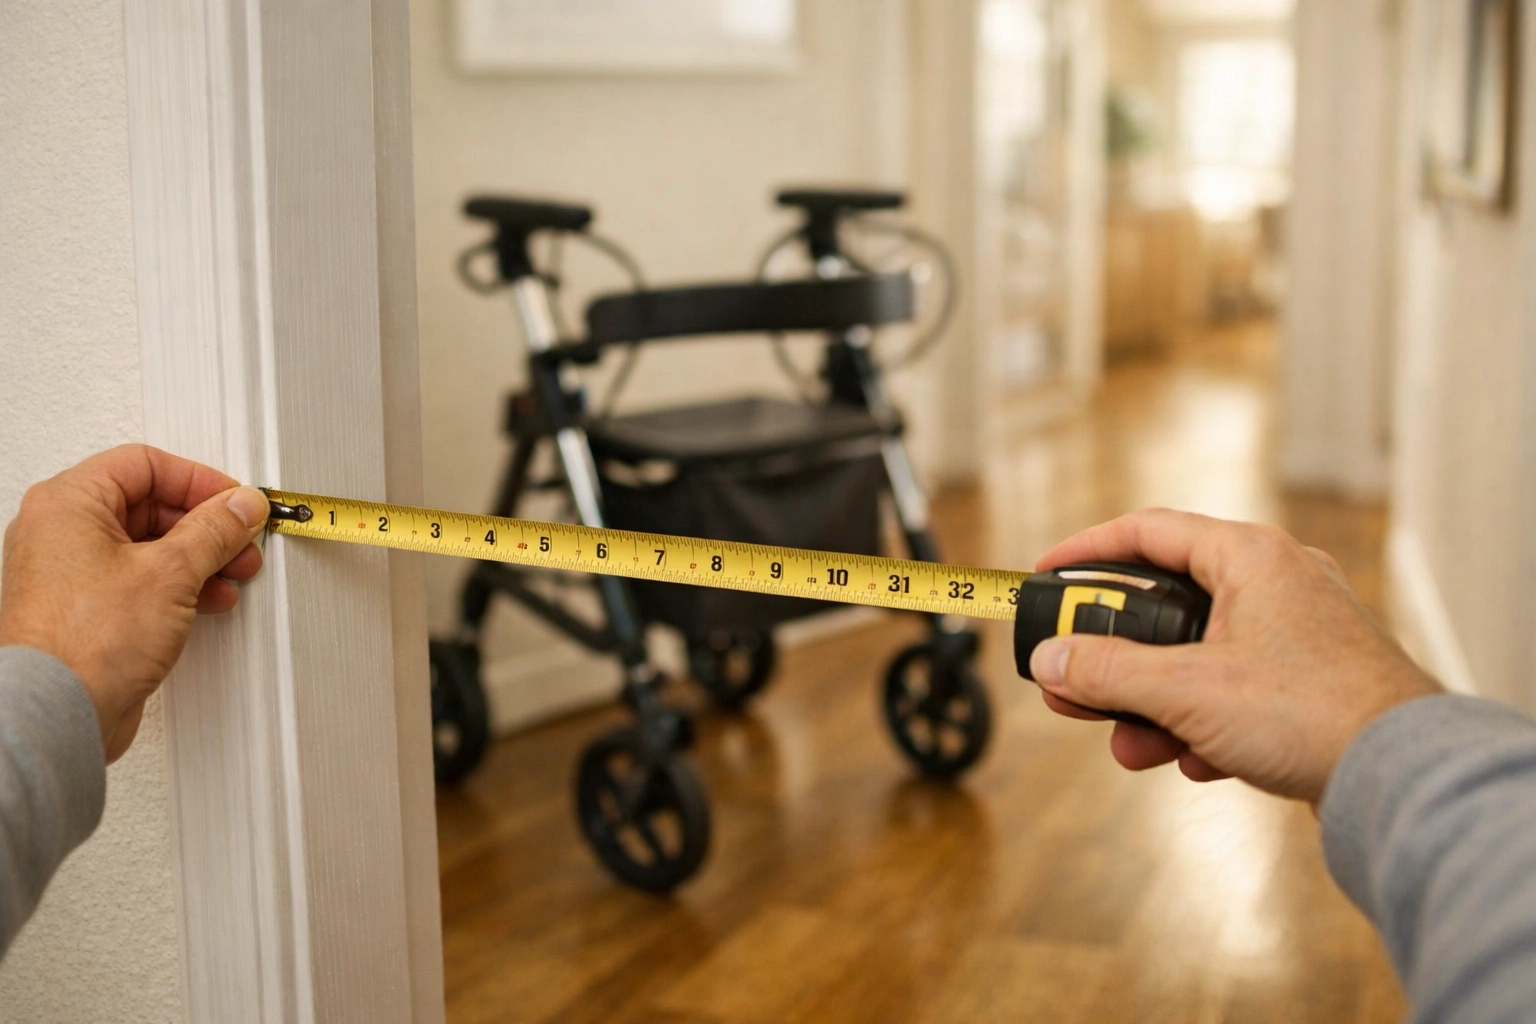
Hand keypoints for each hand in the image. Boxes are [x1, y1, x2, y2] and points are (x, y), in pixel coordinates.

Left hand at [0, 445, 268, 762]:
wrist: (58, 712)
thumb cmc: (82, 644)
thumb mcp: (170, 572)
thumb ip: (214, 530)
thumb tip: (239, 507)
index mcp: (68, 503)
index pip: (146, 465)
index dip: (199, 481)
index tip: (235, 503)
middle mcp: (62, 532)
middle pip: (150, 504)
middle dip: (206, 525)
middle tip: (240, 539)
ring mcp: (73, 573)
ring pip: (150, 545)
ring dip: (200, 557)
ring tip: (233, 571)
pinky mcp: (89, 610)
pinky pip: (142, 580)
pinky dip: (180, 584)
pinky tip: (208, 598)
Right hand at [1028, 509, 1441, 802]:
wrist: (1407, 780)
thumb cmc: (1314, 713)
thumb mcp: (1187, 690)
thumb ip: (1108, 671)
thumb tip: (1051, 658)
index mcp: (1250, 557)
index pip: (1148, 532)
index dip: (1087, 552)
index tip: (1046, 577)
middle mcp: (1276, 582)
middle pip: (1166, 605)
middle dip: (1114, 656)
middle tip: (1070, 681)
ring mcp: (1296, 634)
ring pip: (1197, 657)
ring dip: (1152, 703)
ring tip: (1130, 745)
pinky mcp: (1309, 682)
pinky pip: (1233, 691)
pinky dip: (1202, 722)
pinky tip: (1196, 760)